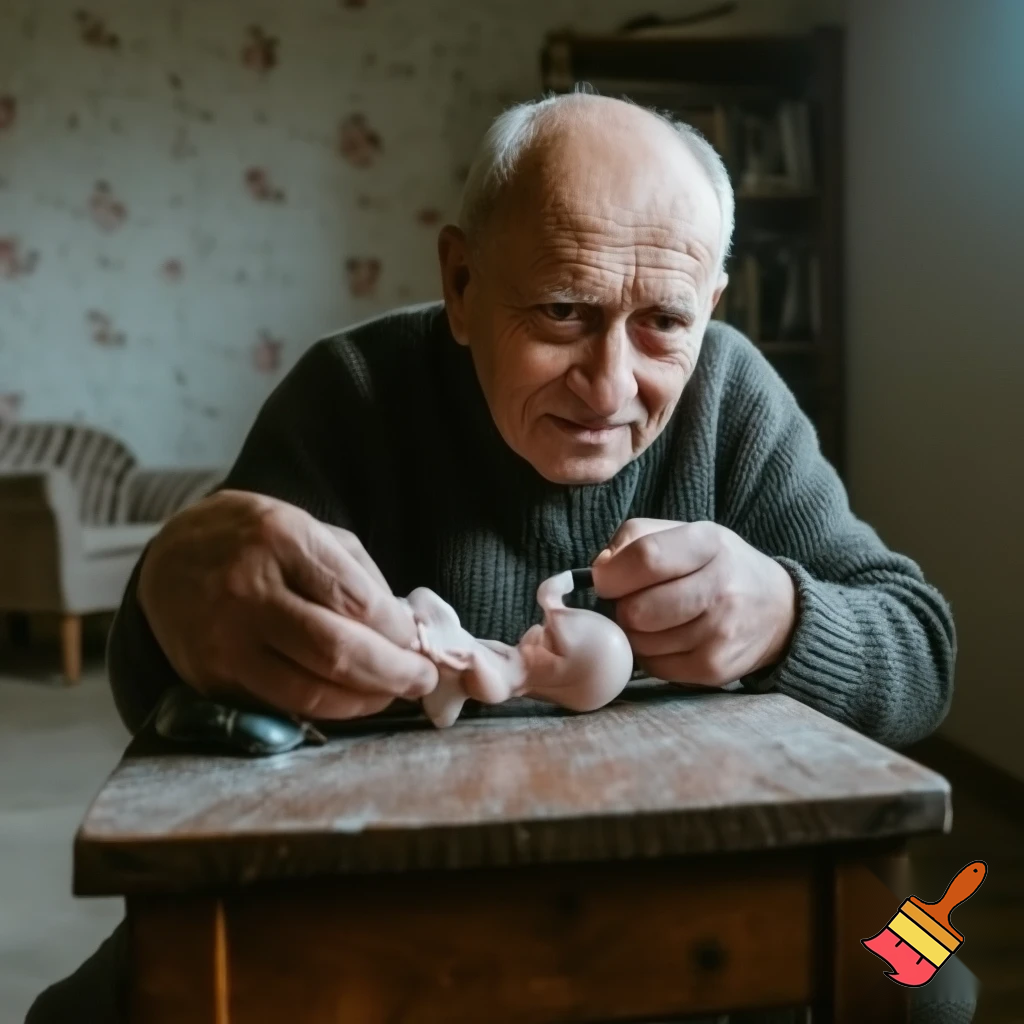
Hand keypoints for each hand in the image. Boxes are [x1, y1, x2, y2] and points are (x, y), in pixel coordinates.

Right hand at [138, 490, 437, 718]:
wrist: (169, 556)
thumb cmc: (255, 539)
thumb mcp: (309, 529)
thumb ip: (359, 575)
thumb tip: (406, 629)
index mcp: (281, 539)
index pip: (358, 601)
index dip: (400, 632)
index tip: (419, 641)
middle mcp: (248, 590)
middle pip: (338, 651)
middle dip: (394, 674)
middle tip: (422, 679)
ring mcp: (225, 639)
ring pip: (310, 691)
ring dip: (365, 701)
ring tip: (392, 692)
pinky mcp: (210, 678)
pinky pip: (282, 705)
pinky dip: (327, 709)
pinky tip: (350, 698)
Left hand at [591, 518, 796, 685]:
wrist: (778, 610)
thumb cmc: (715, 565)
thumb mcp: (682, 532)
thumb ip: (633, 538)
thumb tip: (600, 570)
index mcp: (709, 542)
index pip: (646, 558)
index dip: (612, 574)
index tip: (606, 580)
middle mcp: (722, 586)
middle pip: (637, 609)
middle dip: (622, 607)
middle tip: (635, 600)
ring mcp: (721, 632)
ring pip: (640, 642)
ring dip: (635, 633)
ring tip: (657, 618)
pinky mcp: (716, 668)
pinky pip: (655, 667)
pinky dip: (652, 654)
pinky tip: (670, 638)